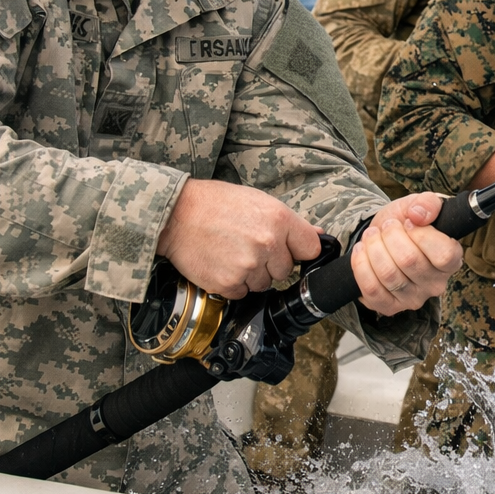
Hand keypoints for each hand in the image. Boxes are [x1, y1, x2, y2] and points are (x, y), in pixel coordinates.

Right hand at [156, 179, 321, 298]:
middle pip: (286, 270)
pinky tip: (223, 263)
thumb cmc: (217, 203)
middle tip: (250, 245)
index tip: (290, 249)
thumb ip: (289, 221)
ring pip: (264, 284)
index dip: (300, 250)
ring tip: (233, 252)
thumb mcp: (259, 200)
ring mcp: (248, 266)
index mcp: (279, 220)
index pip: (310, 248)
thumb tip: (317, 235)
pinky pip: (242, 293)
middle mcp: (267, 244)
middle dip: (272, 262)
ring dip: (252, 274)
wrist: (177, 215)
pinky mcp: (228, 284)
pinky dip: (234, 284)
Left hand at [349, 192, 461, 314]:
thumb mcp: (419, 205)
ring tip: (372, 235)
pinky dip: (361, 266)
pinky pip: (372, 290)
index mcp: (452, 260)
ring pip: (388, 274)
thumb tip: (418, 214)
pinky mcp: (390, 307)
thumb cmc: (408, 221)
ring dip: (373, 248)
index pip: (444, 255)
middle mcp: (436, 284)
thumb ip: (427, 203)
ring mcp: (413, 298)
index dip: (422, 235)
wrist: (385, 237)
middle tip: (387, 225)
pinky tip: (361, 251)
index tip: (409, 221)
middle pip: (409, 261)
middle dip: (391, 236)